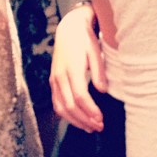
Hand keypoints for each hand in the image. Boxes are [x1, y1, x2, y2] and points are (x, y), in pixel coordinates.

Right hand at [49, 2, 106, 132]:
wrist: (69, 29)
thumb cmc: (85, 39)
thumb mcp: (95, 51)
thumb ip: (99, 71)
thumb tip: (103, 91)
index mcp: (71, 69)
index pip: (79, 96)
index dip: (90, 110)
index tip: (101, 119)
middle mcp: (59, 77)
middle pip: (69, 106)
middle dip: (84, 119)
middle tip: (98, 126)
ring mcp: (54, 80)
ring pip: (60, 107)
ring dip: (75, 120)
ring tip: (90, 127)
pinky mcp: (53, 81)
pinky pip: (57, 103)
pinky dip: (66, 114)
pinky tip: (78, 118)